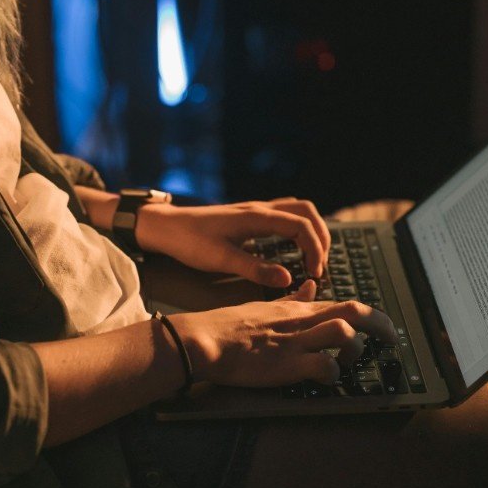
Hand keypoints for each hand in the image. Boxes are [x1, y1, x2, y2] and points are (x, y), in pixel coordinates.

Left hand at [135, 197, 331, 285]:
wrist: (166, 226)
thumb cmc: (190, 242)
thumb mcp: (221, 260)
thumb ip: (255, 269)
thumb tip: (289, 279)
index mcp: (257, 217)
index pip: (301, 225)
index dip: (315, 249)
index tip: (315, 274)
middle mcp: (260, 209)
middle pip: (306, 211)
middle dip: (321, 236)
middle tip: (319, 266)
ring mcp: (255, 210)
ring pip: (296, 209)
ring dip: (311, 230)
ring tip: (313, 258)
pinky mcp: (249, 216)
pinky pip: (284, 214)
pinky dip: (298, 228)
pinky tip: (293, 248)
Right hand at [170, 281, 396, 387]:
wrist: (206, 338)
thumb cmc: (232, 325)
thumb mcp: (267, 305)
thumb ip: (293, 299)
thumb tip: (311, 286)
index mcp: (300, 309)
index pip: (346, 303)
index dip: (372, 315)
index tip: (384, 328)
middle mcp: (303, 321)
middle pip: (354, 311)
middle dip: (380, 325)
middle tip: (392, 340)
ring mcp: (296, 341)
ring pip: (343, 332)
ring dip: (354, 349)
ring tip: (348, 363)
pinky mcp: (287, 363)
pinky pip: (323, 366)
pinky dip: (333, 374)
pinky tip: (327, 380)